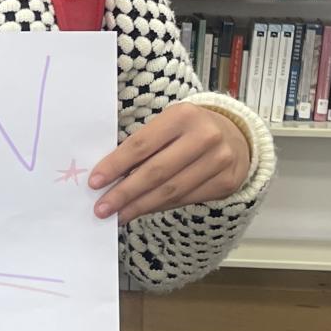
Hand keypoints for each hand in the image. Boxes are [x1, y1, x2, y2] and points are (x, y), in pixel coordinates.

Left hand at [88, 103, 250, 222]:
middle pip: (156, 172)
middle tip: (102, 208)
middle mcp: (204, 136)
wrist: (235, 136)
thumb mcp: (167, 124)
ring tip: (119, 214)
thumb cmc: (189, 130)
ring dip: (140, 205)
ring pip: (171, 190)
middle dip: (124, 193)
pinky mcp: (226, 182)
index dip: (116, 165)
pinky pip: (185, 199)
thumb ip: (143, 145)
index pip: (141, 145)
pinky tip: (143, 210)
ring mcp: (219, 161)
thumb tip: (108, 177)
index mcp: (183, 115)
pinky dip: (160, 207)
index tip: (95, 182)